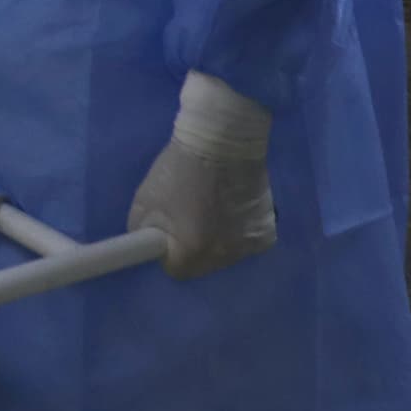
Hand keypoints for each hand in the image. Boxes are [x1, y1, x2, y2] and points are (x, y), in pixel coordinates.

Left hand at [125, 72, 275, 277]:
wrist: (225, 140)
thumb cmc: (179, 167)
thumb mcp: (144, 201)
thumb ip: (143, 234)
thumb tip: (152, 247)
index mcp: (191, 252)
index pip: (174, 269)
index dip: (167, 251)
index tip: (166, 232)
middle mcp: (222, 257)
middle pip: (201, 264)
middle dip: (191, 247)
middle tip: (188, 216)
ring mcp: (247, 247)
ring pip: (224, 254)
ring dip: (215, 239)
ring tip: (212, 206)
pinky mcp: (267, 235)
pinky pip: (244, 242)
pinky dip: (237, 229)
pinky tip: (232, 205)